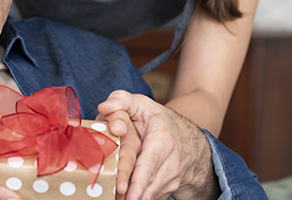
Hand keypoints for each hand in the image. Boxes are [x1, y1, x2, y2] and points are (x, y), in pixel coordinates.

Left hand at [98, 91, 219, 199]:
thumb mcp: (141, 104)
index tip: (125, 192)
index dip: (137, 181)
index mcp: (162, 141)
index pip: (148, 164)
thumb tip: (105, 108)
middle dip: (132, 197)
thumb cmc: (157, 120)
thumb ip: (121, 101)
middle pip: (148, 185)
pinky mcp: (167, 189)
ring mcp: (171, 179)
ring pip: (150, 196)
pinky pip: (152, 198)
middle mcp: (171, 163)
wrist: (186, 138)